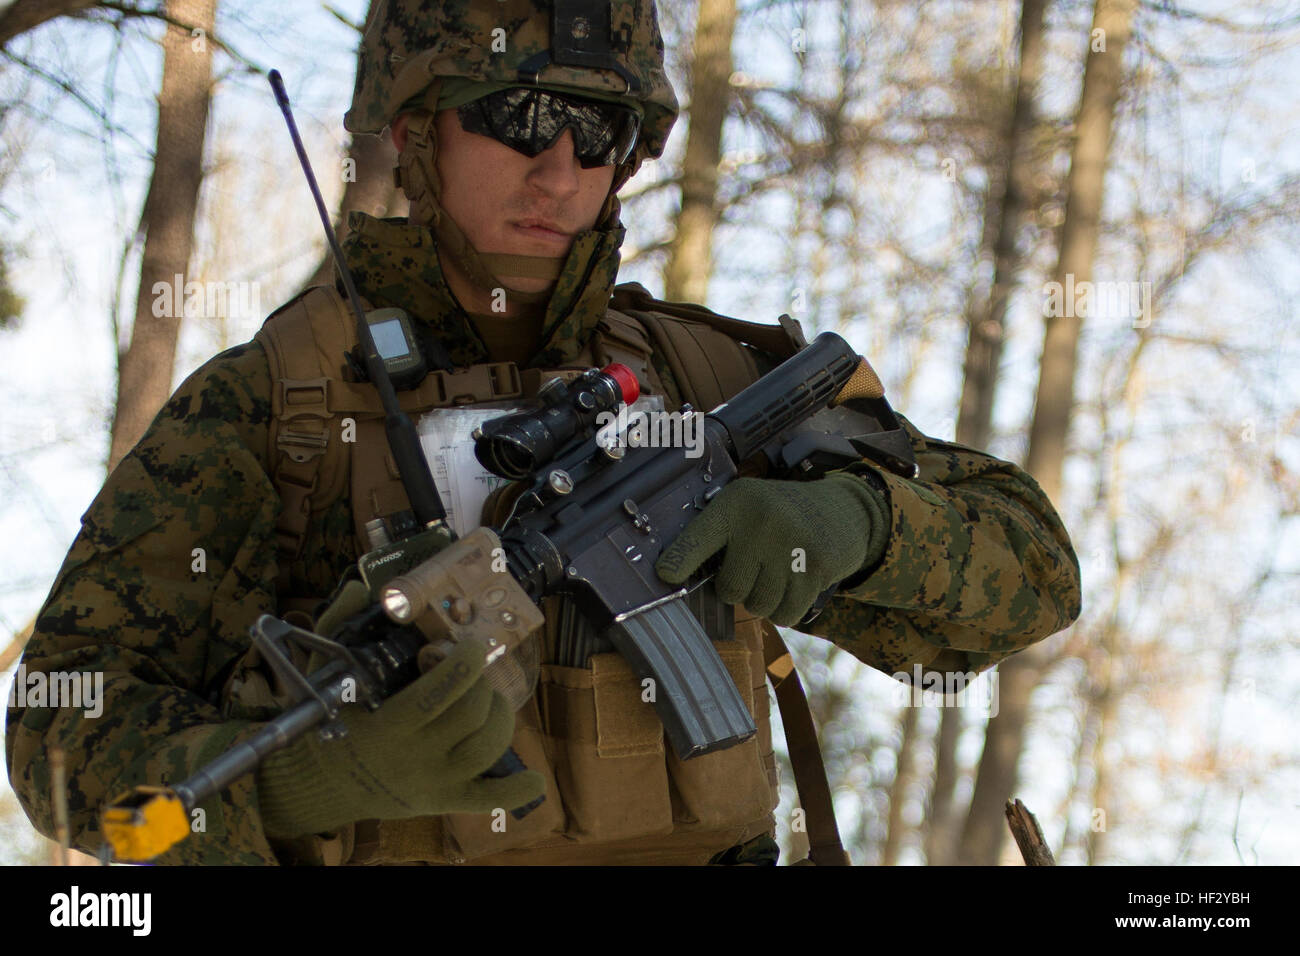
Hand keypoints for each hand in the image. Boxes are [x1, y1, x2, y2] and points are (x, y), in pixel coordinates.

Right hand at [256, 638, 544, 837]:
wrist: (327, 782)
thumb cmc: (333, 718)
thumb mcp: (327, 672)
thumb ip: (339, 624)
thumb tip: (362, 586)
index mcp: (386, 726)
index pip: (438, 694)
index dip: (464, 665)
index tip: (472, 646)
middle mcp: (414, 758)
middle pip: (472, 716)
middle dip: (482, 685)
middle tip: (476, 672)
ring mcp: (433, 783)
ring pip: (489, 748)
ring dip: (501, 716)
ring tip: (490, 699)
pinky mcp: (445, 801)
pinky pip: (488, 800)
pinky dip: (516, 789)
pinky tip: (535, 778)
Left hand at [655, 473, 888, 625]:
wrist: (842, 510)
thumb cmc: (779, 517)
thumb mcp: (746, 507)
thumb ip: (715, 535)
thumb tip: (674, 579)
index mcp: (737, 503)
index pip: (700, 536)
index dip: (681, 559)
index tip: (665, 576)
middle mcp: (763, 521)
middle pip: (730, 589)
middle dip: (738, 588)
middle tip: (754, 568)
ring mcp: (792, 545)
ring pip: (758, 606)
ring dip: (764, 601)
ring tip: (776, 574)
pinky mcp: (818, 568)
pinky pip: (786, 614)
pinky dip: (785, 609)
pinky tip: (793, 584)